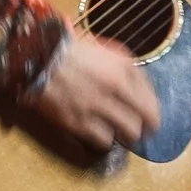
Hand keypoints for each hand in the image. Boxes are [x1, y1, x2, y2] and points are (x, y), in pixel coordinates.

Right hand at [32, 30, 159, 154]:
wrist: (37, 56)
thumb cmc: (70, 49)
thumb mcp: (105, 49)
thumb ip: (124, 68)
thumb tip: (137, 88)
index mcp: (123, 67)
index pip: (151, 99)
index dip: (153, 112)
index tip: (150, 118)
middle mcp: (116, 87)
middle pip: (145, 120)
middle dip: (144, 128)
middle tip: (139, 131)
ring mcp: (98, 106)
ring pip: (128, 133)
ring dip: (125, 135)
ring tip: (119, 134)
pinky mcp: (79, 122)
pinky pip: (104, 140)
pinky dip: (105, 140)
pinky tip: (100, 135)